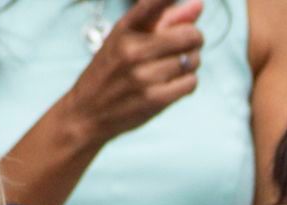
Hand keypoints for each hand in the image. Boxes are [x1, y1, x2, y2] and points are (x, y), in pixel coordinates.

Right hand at [59, 0, 204, 143]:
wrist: (87, 112)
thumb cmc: (111, 71)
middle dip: (195, 39)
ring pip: (192, 60)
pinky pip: (191, 82)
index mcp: (123, 29)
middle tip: (187, 45)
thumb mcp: (125, 40)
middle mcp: (132, 50)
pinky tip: (174, 83)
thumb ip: (163, 20)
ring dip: (192, 62)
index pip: (153, 3)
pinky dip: (188, 82)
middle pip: (189, 35)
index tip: (193, 1)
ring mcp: (143, 76)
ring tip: (176, 66)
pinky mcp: (154, 99)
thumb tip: (199, 5)